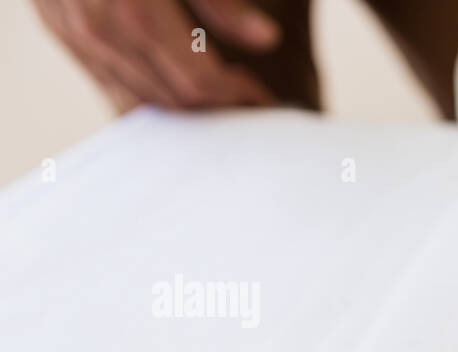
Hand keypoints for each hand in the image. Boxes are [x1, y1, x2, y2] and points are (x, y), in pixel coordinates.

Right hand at [35, 0, 278, 110]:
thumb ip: (221, 4)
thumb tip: (267, 39)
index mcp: (137, 15)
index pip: (198, 84)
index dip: (234, 95)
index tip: (259, 95)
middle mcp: (100, 31)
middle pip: (170, 98)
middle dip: (211, 104)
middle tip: (240, 93)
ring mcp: (73, 32)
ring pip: (137, 98)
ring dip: (178, 102)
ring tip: (210, 89)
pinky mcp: (57, 28)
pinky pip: (104, 80)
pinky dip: (141, 89)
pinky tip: (167, 79)